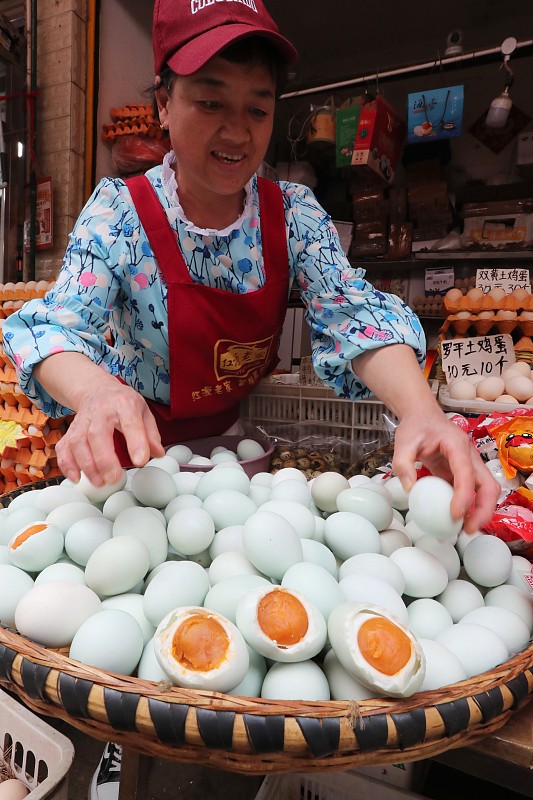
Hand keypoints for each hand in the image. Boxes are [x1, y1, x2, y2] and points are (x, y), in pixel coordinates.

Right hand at [55, 381, 164, 485]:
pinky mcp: (70, 430)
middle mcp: (100, 410)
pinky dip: (67, 464)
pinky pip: (63, 447)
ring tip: (99, 482)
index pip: (130, 422)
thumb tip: (157, 454)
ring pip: (77, 442)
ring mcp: (82, 420)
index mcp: (124, 404)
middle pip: (97, 434)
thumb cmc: (122, 403)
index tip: (140, 461)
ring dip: (86, 465)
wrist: (97, 390)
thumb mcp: (143, 411)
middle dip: (104, 460)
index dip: (135, 442)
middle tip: (113, 479)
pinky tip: (76, 478)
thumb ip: (151, 434)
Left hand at [391, 408, 499, 532]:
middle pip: (488, 485)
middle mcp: (469, 455)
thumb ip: (403, 464)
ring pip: (486, 490)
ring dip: (481, 510)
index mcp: (456, 445)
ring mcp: (469, 464)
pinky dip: (470, 507)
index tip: (455, 515)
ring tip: (465, 529)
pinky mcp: (463, 472)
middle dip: (483, 509)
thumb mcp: (403, 442)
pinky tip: (457, 520)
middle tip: (468, 530)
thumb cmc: (416, 426)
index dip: (464, 496)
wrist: (422, 416)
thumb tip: (409, 488)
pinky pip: (472, 492)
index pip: (466, 473)